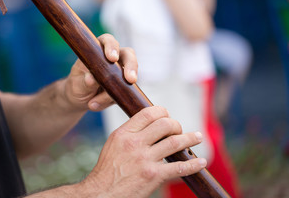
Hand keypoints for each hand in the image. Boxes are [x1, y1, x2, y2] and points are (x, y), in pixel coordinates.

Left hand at [63, 33, 137, 110]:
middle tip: (130, 79)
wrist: (80, 99)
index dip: (112, 47)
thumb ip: (84, 81)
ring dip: (121, 89)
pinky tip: (97, 105)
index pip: (108, 41)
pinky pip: (126, 93)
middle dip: (131, 66)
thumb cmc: (77, 85)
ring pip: (131, 75)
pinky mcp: (125, 87)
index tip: (112, 58)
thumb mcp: (76, 84)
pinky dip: (113, 100)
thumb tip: (91, 79)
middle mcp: (114, 59)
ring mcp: (121, 73)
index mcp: (98, 50)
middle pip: (128, 55)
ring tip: (98, 101)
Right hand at [80, 106, 206, 197]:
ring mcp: (144, 160)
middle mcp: (134, 143)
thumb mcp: (114, 143)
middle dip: (176, 125)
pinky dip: (193, 164)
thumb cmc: (108, 169)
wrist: (102, 193)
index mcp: (124, 133)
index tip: (168, 116)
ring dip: (190, 139)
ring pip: (175, 142)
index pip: (148, 113)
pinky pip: (179, 167)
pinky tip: (201, 162)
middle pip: (165, 124)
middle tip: (179, 130)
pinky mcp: (153, 176)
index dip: (162, 112)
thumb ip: (130, 132)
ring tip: (198, 137)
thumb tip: (150, 123)